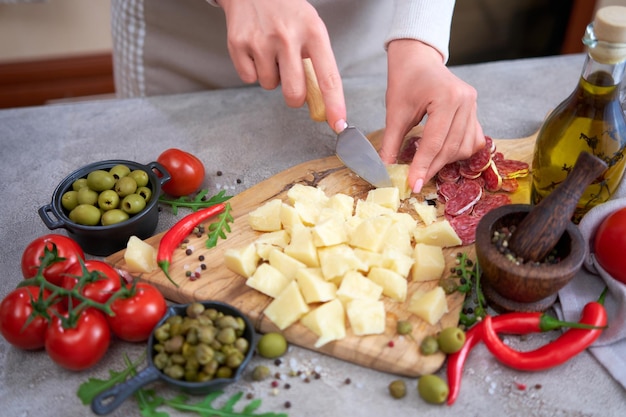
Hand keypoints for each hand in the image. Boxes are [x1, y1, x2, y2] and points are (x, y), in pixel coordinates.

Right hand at [217, 0, 346, 131]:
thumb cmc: (288, 13)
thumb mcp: (310, 29)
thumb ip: (317, 64)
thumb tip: (321, 106)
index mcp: (313, 31)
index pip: (328, 77)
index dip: (334, 104)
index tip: (338, 124)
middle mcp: (287, 36)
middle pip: (294, 92)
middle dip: (294, 98)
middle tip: (292, 83)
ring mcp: (261, 40)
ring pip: (269, 86)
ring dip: (272, 76)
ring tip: (271, 51)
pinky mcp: (238, 44)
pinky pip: (249, 78)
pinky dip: (252, 70)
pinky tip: (255, 49)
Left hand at [380, 40, 484, 192]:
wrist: (417, 60)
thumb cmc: (405, 80)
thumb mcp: (394, 113)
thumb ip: (391, 143)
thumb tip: (386, 169)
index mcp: (446, 98)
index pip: (434, 142)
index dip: (423, 166)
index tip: (413, 184)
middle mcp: (465, 101)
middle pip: (451, 147)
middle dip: (433, 167)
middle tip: (416, 181)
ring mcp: (473, 105)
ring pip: (465, 147)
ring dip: (446, 160)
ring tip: (427, 165)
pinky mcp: (475, 109)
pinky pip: (473, 139)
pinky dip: (458, 150)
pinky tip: (443, 153)